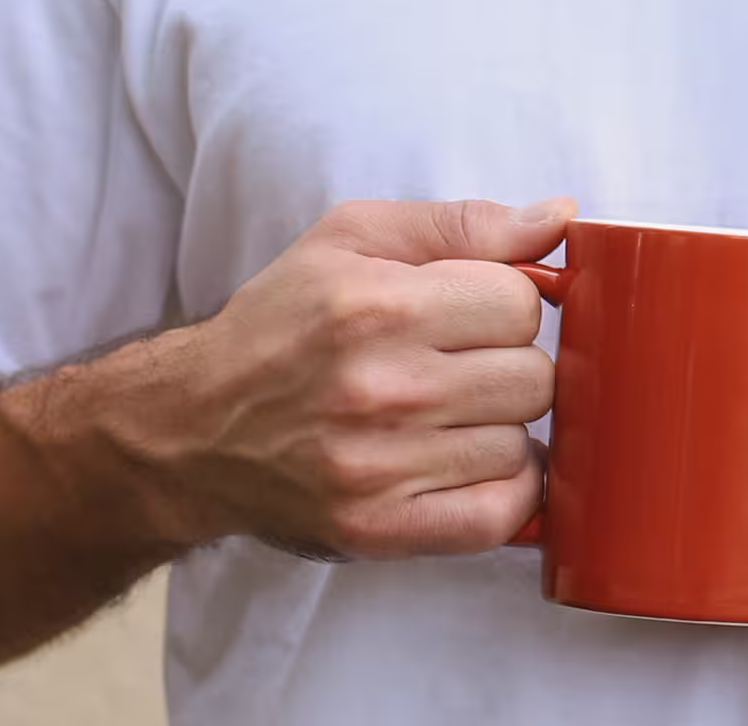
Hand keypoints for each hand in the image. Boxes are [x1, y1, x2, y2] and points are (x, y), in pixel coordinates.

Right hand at [131, 198, 571, 558]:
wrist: (187, 429)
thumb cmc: (279, 324)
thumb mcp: (352, 239)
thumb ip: (465, 224)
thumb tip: (559, 219)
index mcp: (377, 306)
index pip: (521, 305)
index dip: (506, 305)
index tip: (472, 314)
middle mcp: (380, 389)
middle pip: (533, 379)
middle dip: (508, 367)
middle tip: (462, 368)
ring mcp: (377, 467)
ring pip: (521, 445)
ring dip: (500, 431)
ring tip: (449, 417)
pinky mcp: (376, 529)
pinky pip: (498, 516)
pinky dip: (503, 493)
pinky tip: (467, 466)